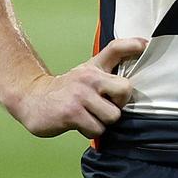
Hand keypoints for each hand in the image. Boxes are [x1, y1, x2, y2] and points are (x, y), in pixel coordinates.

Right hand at [12, 37, 146, 137]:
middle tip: (106, 106)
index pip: (116, 48)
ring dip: (103, 122)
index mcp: (95, 67)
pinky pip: (96, 129)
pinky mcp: (71, 113)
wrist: (32, 100)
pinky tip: (80, 123)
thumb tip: (138, 60)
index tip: (145, 45)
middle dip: (119, 104)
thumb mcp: (87, 72)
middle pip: (125, 90)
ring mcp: (80, 95)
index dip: (133, 45)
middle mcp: (89, 77)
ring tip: (90, 116)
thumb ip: (109, 67)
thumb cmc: (68, 89)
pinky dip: (90, 131)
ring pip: (112, 116)